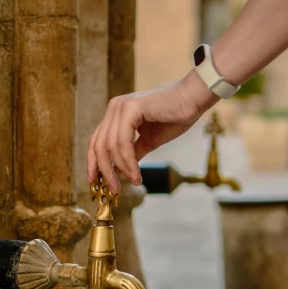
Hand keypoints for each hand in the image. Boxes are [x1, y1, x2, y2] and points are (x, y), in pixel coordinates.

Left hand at [87, 71, 217, 192]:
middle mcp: (115, 108)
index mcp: (117, 113)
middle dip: (105, 171)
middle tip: (114, 189)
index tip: (96, 182)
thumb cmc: (175, 117)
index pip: (97, 141)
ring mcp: (121, 106)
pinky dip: (128, 161)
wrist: (194, 100)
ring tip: (134, 181)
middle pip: (99, 145)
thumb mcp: (150, 140)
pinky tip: (136, 173)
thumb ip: (134, 152)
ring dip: (121, 169)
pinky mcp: (131, 108)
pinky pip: (123, 142)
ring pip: (110, 146)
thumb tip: (120, 170)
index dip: (93, 163)